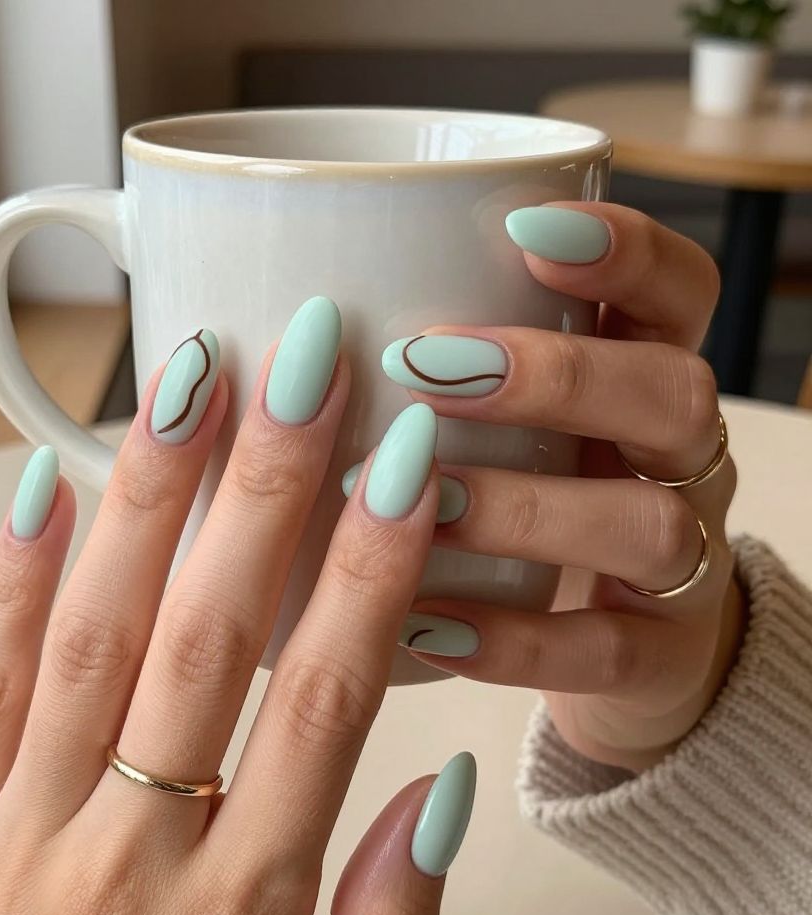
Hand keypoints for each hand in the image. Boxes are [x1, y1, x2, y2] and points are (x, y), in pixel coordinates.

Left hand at [0, 306, 475, 914]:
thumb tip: (438, 788)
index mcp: (242, 909)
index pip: (324, 701)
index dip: (372, 571)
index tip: (402, 465)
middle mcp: (134, 852)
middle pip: (210, 639)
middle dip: (265, 489)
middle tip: (301, 368)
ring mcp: (25, 829)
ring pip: (94, 634)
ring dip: (146, 495)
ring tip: (189, 382)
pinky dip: (13, 574)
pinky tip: (49, 479)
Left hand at [375, 203, 740, 771]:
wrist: (607, 649)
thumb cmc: (523, 508)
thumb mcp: (495, 429)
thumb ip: (426, 375)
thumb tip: (264, 335)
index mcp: (638, 381)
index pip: (677, 291)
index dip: (622, 252)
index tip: (521, 226)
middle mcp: (674, 461)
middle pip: (670, 393)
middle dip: (555, 375)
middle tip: (425, 364)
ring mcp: (680, 565)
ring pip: (649, 524)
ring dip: (525, 508)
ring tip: (421, 499)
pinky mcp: (657, 658)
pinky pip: (604, 650)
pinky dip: (512, 640)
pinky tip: (421, 626)